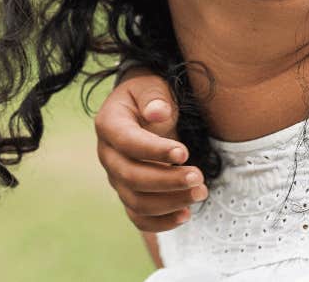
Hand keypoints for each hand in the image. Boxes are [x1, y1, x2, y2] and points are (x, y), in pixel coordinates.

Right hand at [95, 69, 207, 230]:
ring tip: (201, 193)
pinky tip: (186, 214)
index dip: (154, 150)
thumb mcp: (151, 86)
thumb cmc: (149, 96)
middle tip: (199, 177)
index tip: (184, 153)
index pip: (127, 142)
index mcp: (109, 124)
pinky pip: (139, 217)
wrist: (143, 109)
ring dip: (170, 202)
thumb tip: (157, 112)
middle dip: (167, 181)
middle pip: (131, 177)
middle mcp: (108, 155)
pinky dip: (161, 222)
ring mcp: (116, 178)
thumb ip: (154, 96)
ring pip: (136, 201)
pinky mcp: (129, 194)